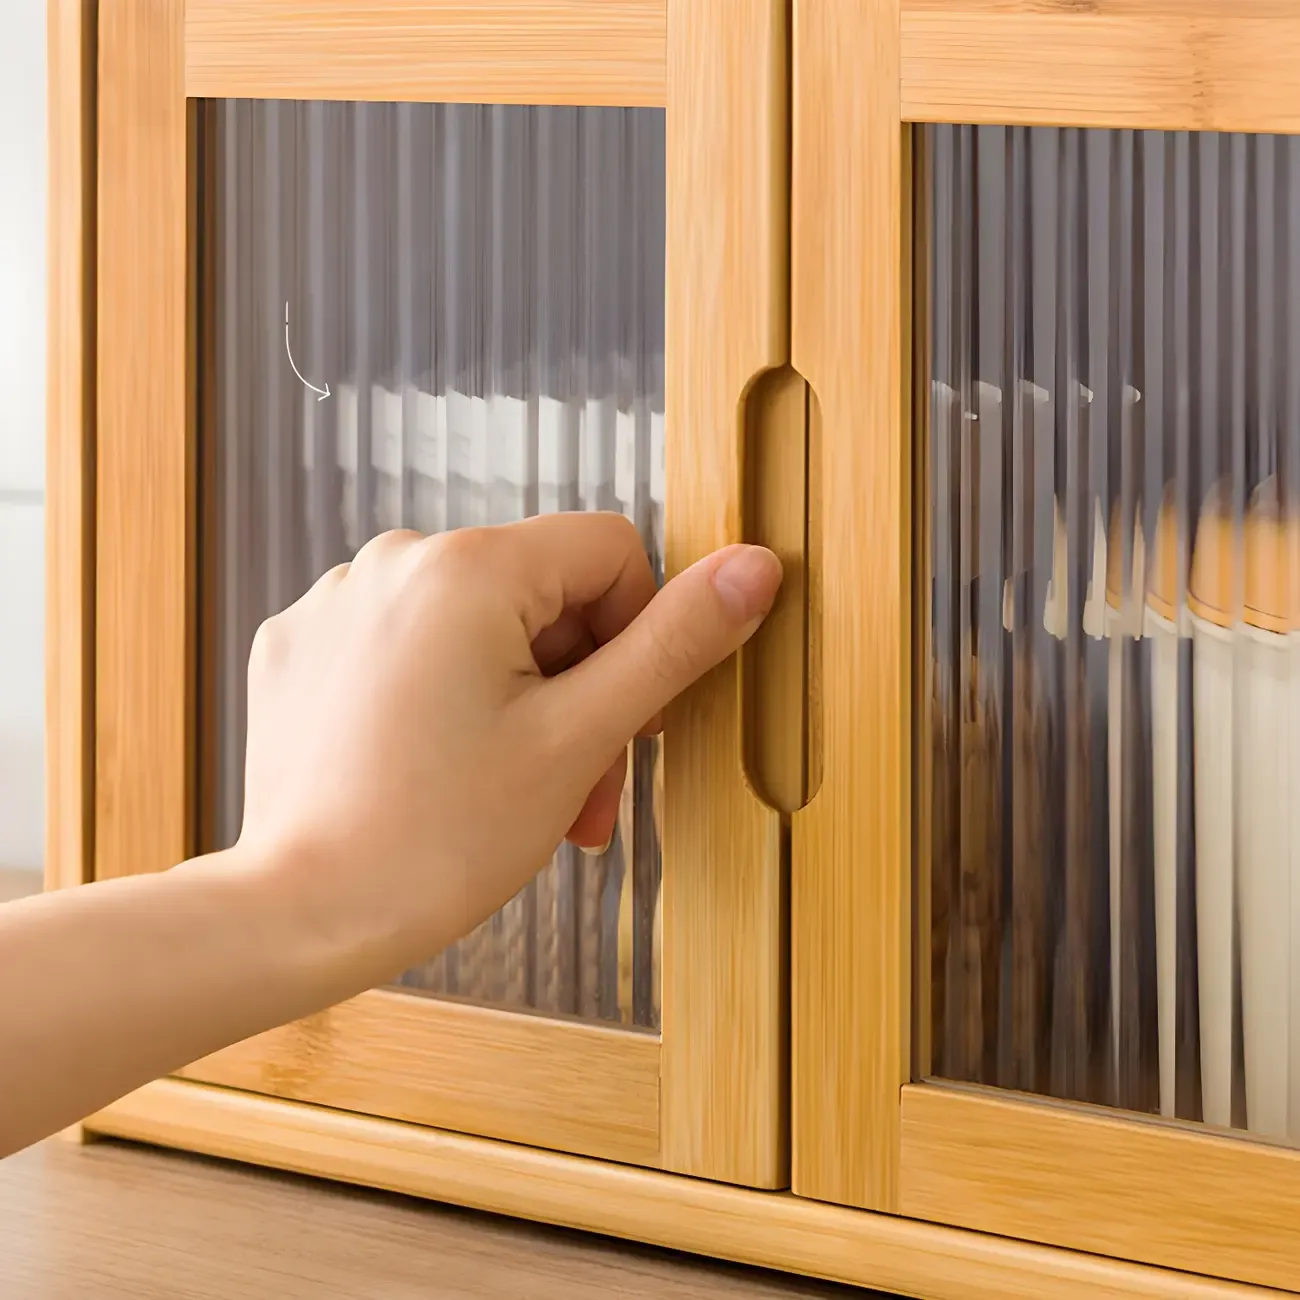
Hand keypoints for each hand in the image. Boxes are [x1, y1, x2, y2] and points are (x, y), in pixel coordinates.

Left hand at [237, 513, 782, 988]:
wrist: (299, 918)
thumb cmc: (437, 840)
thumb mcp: (580, 737)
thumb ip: (673, 644)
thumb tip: (754, 566)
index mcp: (467, 565)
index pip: (611, 550)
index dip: (642, 633)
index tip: (629, 720)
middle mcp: (394, 560)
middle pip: (544, 595)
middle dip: (581, 688)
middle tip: (585, 786)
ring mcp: (338, 601)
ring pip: (478, 625)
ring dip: (520, 701)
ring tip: (518, 796)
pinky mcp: (304, 645)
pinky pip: (409, 645)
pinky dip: (444, 697)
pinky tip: (438, 771)